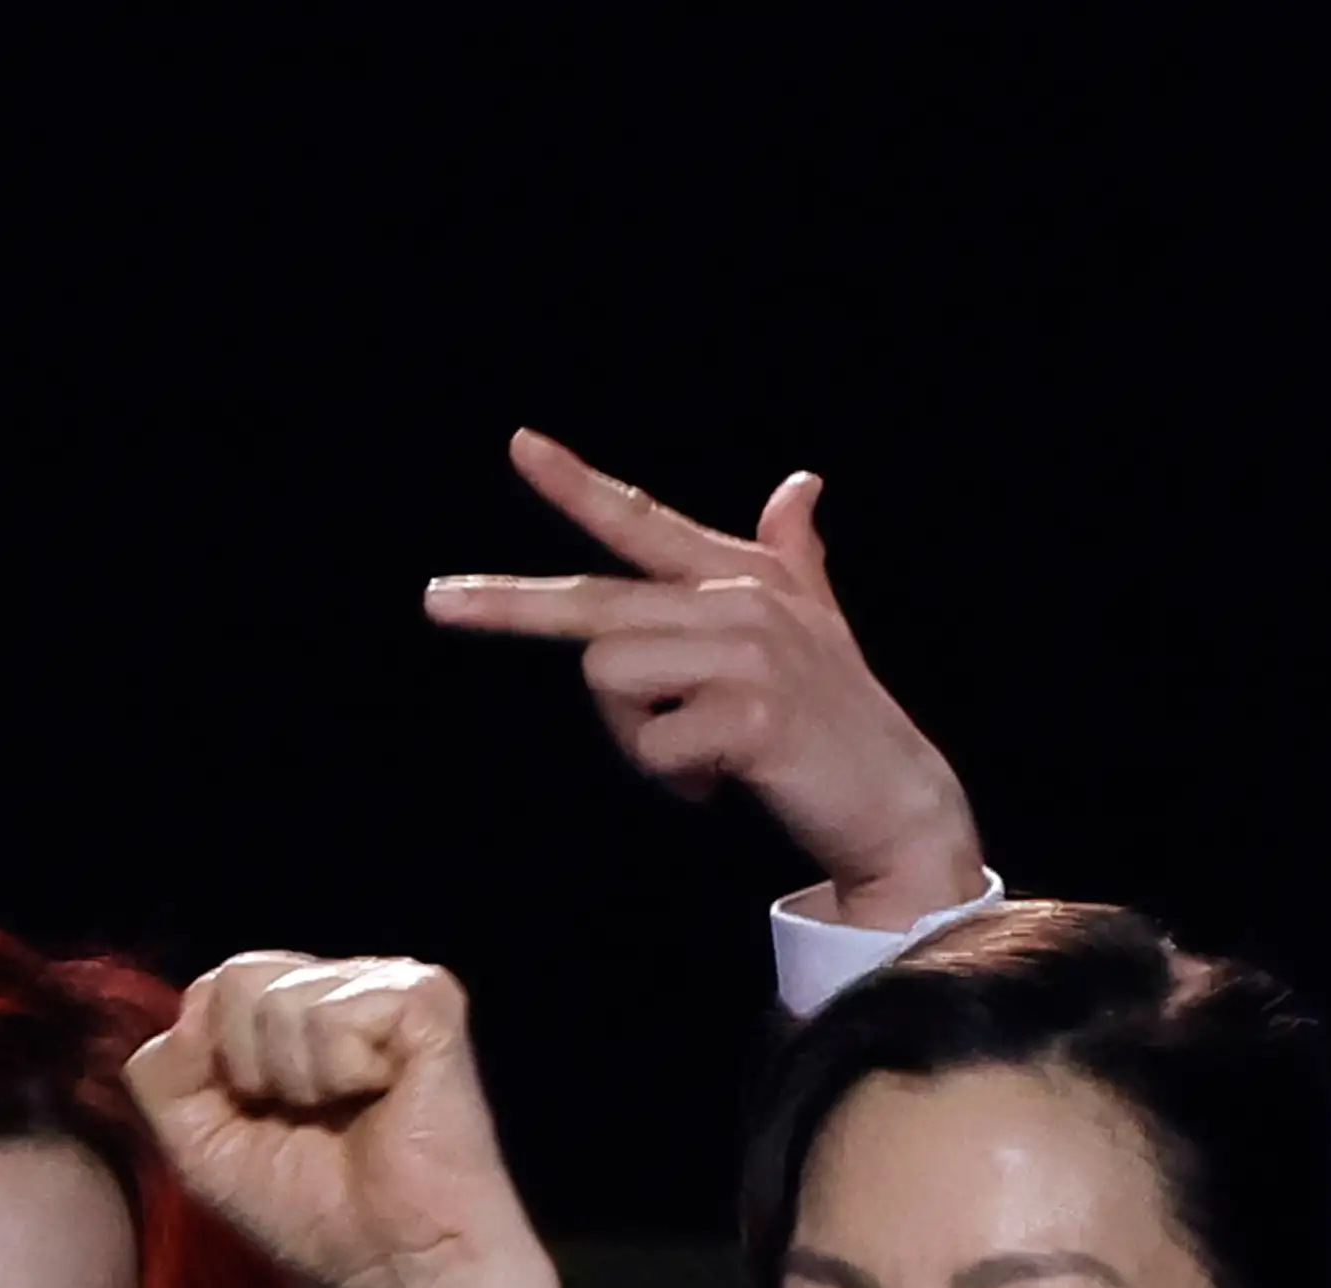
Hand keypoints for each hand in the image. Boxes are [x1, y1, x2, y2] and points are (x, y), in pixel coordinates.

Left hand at [123, 954, 564, 1287]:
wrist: (396, 1260)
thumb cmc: (310, 1208)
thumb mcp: (198, 1145)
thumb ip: (163, 1073)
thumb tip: (190, 1012)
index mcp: (291, 1007)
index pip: (210, 991)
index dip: (212, 1065)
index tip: (259, 1118)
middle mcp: (338, 984)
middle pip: (236, 980)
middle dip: (249, 1070)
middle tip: (307, 1117)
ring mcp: (385, 983)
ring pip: (280, 1000)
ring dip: (299, 1082)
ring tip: (348, 1113)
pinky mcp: (426, 998)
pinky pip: (333, 1016)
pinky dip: (340, 1073)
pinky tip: (380, 1096)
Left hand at [425, 428, 986, 929]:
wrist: (896, 800)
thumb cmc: (834, 720)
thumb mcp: (815, 627)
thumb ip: (795, 556)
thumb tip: (801, 483)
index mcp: (742, 578)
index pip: (645, 522)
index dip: (578, 484)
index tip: (520, 444)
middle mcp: (740, 602)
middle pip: (592, 601)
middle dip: (505, 605)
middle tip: (433, 601)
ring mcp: (749, 654)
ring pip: (610, 679)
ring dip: (638, 737)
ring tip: (704, 751)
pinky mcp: (752, 714)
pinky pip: (649, 745)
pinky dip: (673, 778)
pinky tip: (723, 780)